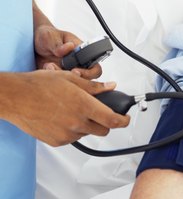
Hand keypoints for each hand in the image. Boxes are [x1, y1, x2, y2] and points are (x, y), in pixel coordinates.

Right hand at [5, 70, 129, 145]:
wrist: (17, 97)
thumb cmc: (40, 85)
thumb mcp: (71, 79)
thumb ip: (94, 86)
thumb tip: (110, 86)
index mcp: (83, 105)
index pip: (112, 119)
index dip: (123, 120)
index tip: (126, 118)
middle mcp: (76, 122)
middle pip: (103, 129)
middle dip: (106, 121)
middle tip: (99, 110)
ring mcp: (66, 134)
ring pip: (87, 132)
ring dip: (87, 124)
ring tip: (74, 109)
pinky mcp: (56, 141)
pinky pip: (72, 137)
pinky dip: (73, 129)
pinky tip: (64, 116)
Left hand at [34, 24, 100, 78]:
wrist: (33, 43)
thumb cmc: (48, 37)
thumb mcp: (51, 37)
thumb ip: (59, 44)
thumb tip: (69, 47)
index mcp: (82, 52)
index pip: (95, 67)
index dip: (88, 73)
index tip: (75, 71)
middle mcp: (78, 64)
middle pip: (86, 79)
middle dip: (72, 78)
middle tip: (60, 71)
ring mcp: (68, 72)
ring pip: (72, 83)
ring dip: (60, 78)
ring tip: (49, 66)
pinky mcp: (59, 78)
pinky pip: (59, 85)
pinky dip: (52, 80)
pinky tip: (44, 69)